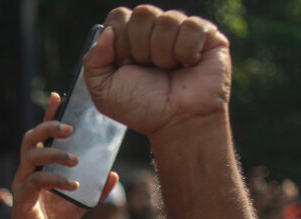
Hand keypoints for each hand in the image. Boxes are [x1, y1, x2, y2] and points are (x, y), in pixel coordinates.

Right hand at [5, 93, 119, 218]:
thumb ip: (94, 188)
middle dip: (48, 127)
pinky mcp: (22, 198)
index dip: (49, 113)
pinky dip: (56, 180)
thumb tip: (114, 174)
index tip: (59, 95)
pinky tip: (73, 185)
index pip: (42, 133)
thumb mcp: (79, 202)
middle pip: (31, 137)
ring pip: (31, 156)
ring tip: (76, 159)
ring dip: (55, 153)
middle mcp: (27, 170)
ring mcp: (22, 183)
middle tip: (70, 128)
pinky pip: (37, 181)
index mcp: (39, 165)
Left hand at [84, 7, 230, 138]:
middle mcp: (155, 29)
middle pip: (142, 14)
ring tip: (169, 71)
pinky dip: (186, 51)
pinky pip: (192, 27)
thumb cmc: (143, 108)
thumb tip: (108, 32)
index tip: (127, 66)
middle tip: (150, 70)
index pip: (119, 16)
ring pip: (166, 20)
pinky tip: (188, 65)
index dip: (121, 42)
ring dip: (163, 54)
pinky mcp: (207, 35)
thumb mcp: (103, 91)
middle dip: (141, 48)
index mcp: (130, 36)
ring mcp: (181, 29)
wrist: (176, 123)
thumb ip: (93, 61)